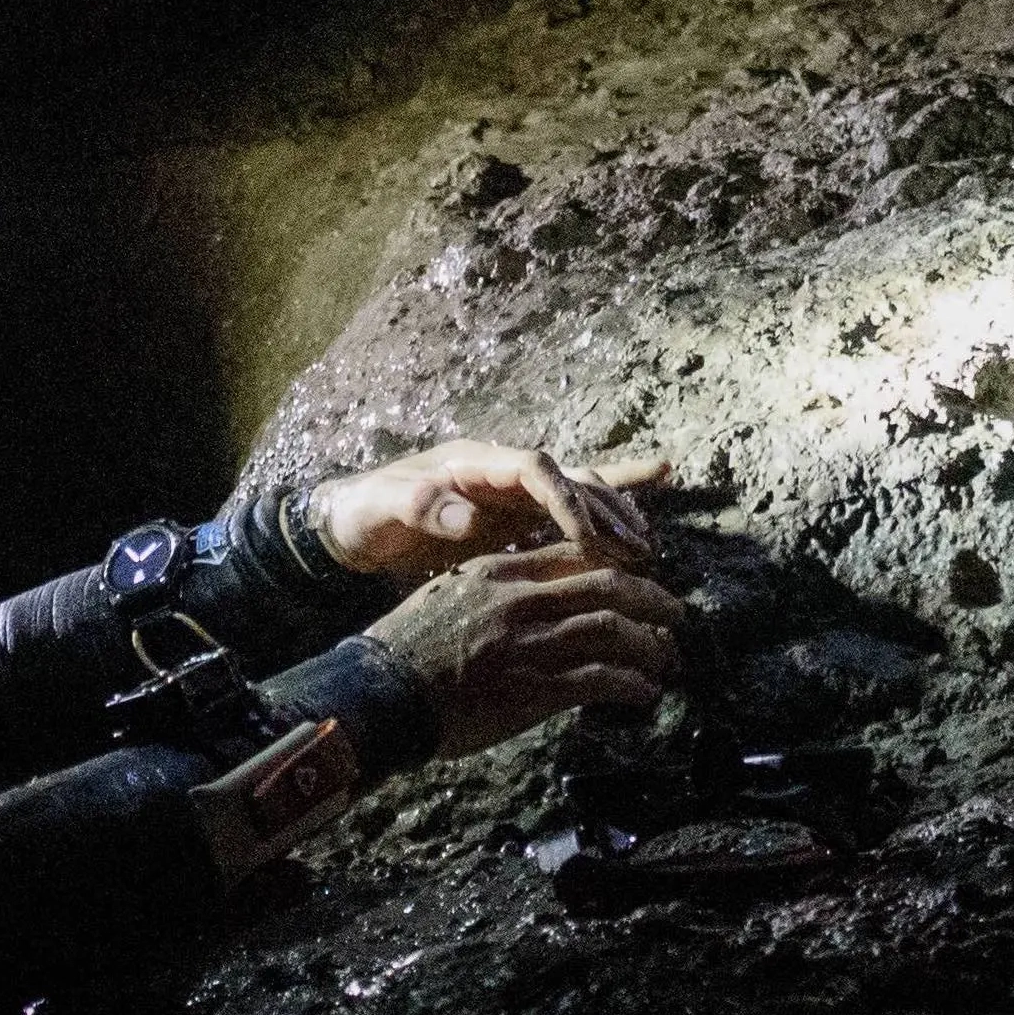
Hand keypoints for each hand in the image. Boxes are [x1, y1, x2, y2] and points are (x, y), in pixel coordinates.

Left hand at [312, 441, 669, 578]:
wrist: (354, 524)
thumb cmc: (366, 513)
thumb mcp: (382, 510)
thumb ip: (420, 507)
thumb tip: (465, 517)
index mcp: (474, 463)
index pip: (534, 470)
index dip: (565, 499)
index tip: (589, 538)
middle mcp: (503, 470)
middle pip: (569, 478)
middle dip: (606, 512)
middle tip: (639, 552)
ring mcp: (514, 490)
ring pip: (581, 490)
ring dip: (616, 514)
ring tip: (649, 546)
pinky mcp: (518, 513)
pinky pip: (572, 501)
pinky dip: (612, 494)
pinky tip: (658, 480)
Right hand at [361, 543, 690, 755]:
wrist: (382, 695)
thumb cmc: (406, 650)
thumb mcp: (448, 598)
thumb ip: (495, 592)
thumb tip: (534, 600)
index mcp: (499, 572)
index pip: (575, 553)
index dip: (618, 564)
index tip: (640, 579)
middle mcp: (520, 600)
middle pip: (607, 585)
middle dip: (652, 598)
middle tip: (677, 613)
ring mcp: (529, 644)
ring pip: (613, 630)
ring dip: (650, 645)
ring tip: (667, 659)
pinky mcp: (534, 688)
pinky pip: (600, 679)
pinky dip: (631, 684)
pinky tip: (644, 693)